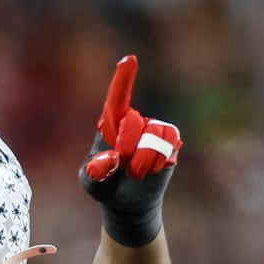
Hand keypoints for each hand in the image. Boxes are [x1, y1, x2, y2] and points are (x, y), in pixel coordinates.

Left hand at [78, 56, 181, 246]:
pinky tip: (149, 171)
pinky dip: (154, 164)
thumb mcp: (92, 183)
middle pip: (132, 124)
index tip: (128, 59)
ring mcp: (155, 131)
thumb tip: (113, 157)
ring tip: (134, 172)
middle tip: (120, 167)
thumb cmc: (105, 186)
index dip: (123, 80)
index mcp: (110, 125)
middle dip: (125, 150)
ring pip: (151, 139)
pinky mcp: (171, 144)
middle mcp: (135, 122)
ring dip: (140, 162)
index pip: (117, 99)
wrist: (128, 203)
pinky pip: (166, 149)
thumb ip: (95, 172)